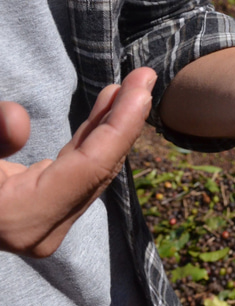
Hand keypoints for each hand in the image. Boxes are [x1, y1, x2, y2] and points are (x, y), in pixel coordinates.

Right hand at [0, 67, 155, 256]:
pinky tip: (108, 107)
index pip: (90, 166)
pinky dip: (94, 136)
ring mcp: (44, 223)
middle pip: (98, 166)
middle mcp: (41, 228)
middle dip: (125, 119)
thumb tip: (17, 119)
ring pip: (92, 168)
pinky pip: (78, 169)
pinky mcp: (42, 212)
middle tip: (145, 77)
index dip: (121, 123)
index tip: (144, 85)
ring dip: (112, 125)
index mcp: (20, 218)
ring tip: (132, 86)